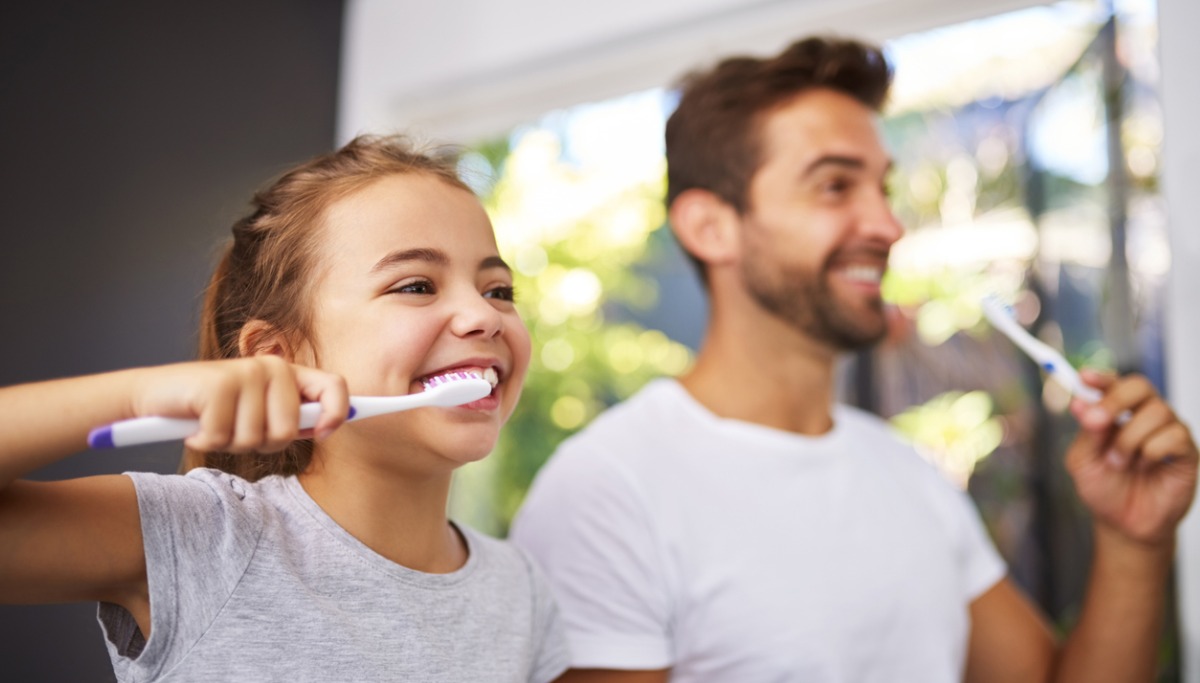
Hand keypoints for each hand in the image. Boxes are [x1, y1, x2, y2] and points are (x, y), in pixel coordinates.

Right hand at [130, 357, 349, 452]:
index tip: (324, 434)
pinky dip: (205, 440)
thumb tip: (327, 425)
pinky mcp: (220, 384)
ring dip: (229, 444)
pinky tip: (195, 425)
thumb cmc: (209, 410)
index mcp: (288, 374)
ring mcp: (246, 372)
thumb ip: (290, 417)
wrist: (153, 398)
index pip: (333, 386)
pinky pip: (224, 437)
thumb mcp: (256, 414)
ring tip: (213, 425)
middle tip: (235, 431)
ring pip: (256, 439)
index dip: (338, 413)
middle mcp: (272, 367)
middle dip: (261, 444)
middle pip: (289, 430)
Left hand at [1065, 370, 1198, 544]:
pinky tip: (1146, 467)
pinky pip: (1174, 436)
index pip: (1113, 383)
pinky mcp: (1186, 451)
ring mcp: (1167, 431)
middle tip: (1097, 422)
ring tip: (1119, 463)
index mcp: (1116, 413)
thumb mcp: (1083, 461)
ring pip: (1156, 411)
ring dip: (1129, 439)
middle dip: (1115, 400)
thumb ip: (1085, 433)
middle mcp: (1143, 416)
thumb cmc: (1104, 489)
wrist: (1124, 524)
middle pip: (1140, 386)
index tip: (1084, 377)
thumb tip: (1081, 404)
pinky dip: (1152, 452)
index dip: (1101, 377)